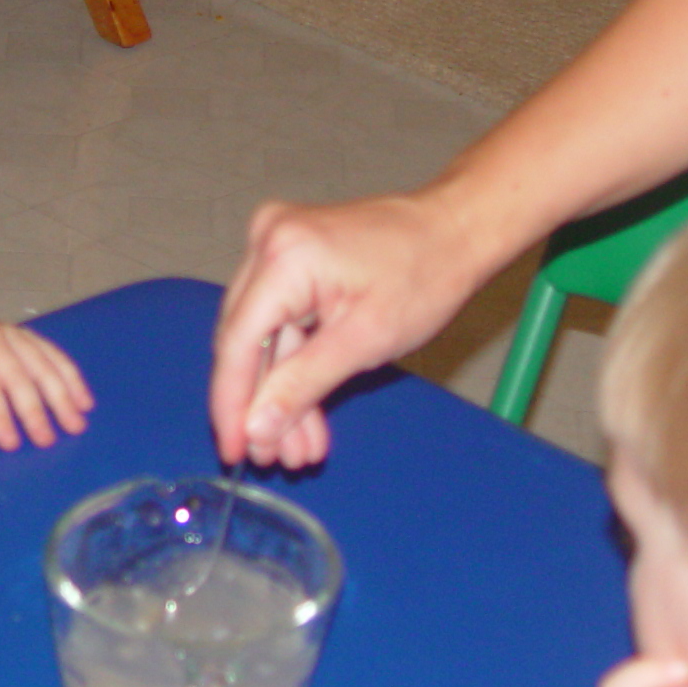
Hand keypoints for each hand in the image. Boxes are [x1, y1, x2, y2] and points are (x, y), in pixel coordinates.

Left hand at [0, 313, 92, 449]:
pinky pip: (54, 354)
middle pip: (18, 376)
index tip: (10, 443)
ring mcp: (12, 333)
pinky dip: (71, 377)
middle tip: (48, 441)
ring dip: (62, 395)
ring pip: (42, 364)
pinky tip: (84, 400)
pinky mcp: (27, 335)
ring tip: (76, 425)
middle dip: (35, 410)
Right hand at [211, 189, 483, 466]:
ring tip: (300, 447)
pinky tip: (308, 412)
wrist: (456, 229)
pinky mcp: (290, 258)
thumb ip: (301, 386)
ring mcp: (276, 246)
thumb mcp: (363, 342)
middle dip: (263, 406)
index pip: (237, 343)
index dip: (231, 404)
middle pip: (245, 342)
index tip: (233, 450)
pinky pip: (279, 320)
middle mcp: (268, 242)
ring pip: (263, 338)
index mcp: (284, 257)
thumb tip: (256, 428)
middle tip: (276, 457)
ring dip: (282, 393)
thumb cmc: (426, 273)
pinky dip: (296, 365)